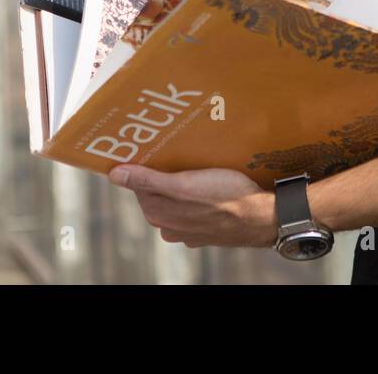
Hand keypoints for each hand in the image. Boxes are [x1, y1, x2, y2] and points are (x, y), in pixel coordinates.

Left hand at [108, 164, 277, 247]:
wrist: (262, 217)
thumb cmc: (226, 197)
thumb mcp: (184, 184)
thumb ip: (148, 180)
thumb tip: (115, 175)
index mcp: (158, 214)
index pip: (139, 183)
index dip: (145, 164)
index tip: (154, 147)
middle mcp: (169, 226)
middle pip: (156, 191)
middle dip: (163, 172)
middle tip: (177, 151)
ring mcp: (188, 230)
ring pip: (176, 199)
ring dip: (182, 182)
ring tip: (196, 164)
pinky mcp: (206, 229)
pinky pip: (194, 206)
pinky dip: (197, 194)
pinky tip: (210, 182)